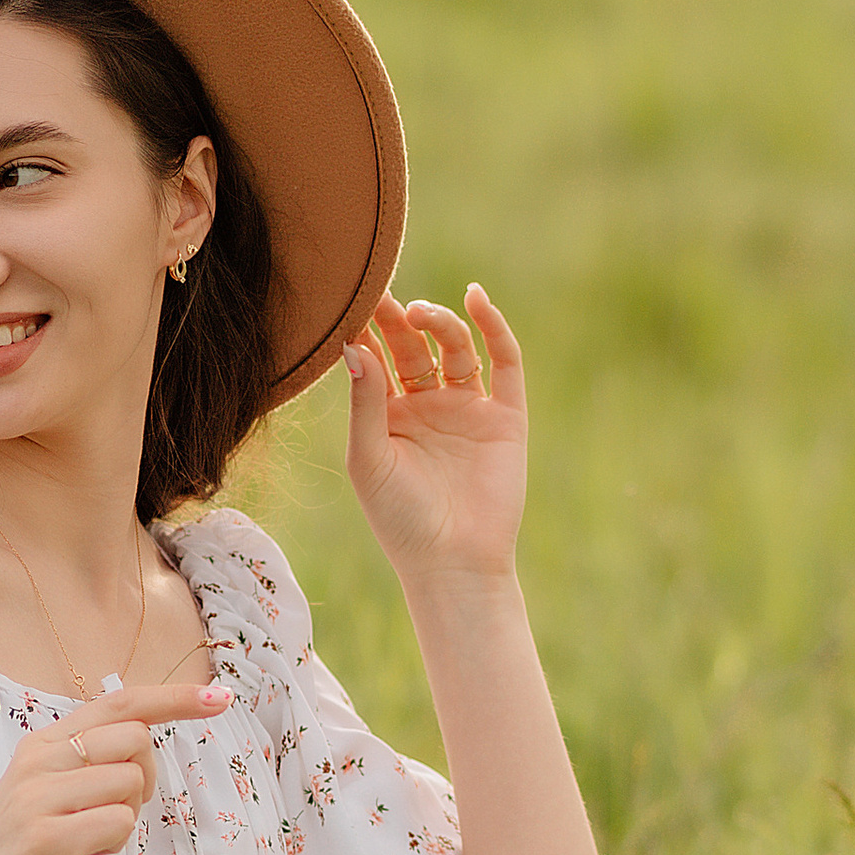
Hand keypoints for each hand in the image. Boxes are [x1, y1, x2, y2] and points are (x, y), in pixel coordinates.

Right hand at [0, 680, 226, 854]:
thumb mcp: (44, 796)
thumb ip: (84, 765)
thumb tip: (141, 740)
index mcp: (41, 745)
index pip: (121, 702)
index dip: (175, 698)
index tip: (220, 696)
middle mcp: (38, 760)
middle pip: (137, 740)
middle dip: (146, 779)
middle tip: (112, 814)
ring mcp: (38, 798)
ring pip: (130, 783)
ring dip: (124, 819)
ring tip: (85, 841)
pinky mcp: (45, 839)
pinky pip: (118, 824)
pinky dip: (112, 845)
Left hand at [343, 286, 527, 585]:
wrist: (453, 563)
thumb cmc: (400, 519)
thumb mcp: (368, 458)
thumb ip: (364, 402)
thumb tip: (352, 345)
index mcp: (388, 415)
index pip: (375, 357)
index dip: (364, 327)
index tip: (350, 297)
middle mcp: (427, 406)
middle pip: (412, 345)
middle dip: (396, 318)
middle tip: (379, 291)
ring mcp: (467, 408)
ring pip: (454, 347)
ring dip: (438, 322)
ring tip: (418, 313)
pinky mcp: (505, 416)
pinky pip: (503, 363)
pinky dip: (493, 328)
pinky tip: (475, 300)